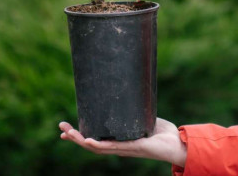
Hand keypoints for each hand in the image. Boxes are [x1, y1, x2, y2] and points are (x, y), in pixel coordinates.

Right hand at [58, 118, 186, 166]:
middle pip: (90, 144)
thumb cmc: (162, 133)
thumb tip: (127, 89)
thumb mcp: (143, 117)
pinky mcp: (132, 147)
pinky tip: (88, 141)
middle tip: (61, 128)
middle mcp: (118, 147)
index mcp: (119, 141)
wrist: (176, 144)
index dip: (80, 136)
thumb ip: (134, 108)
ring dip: (80, 141)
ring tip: (67, 134)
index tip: (66, 130)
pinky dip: (98, 145)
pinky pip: (112, 147)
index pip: (95, 140)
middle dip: (74, 137)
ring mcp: (124, 148)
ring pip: (96, 147)